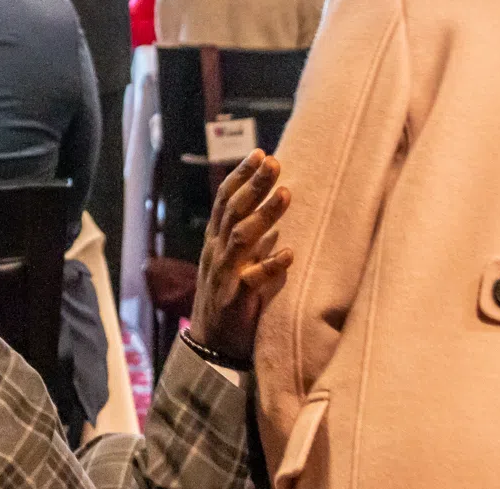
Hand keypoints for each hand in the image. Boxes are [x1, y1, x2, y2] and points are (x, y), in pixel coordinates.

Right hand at [188, 149, 292, 364]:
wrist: (211, 347)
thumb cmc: (228, 301)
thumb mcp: (233, 262)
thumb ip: (247, 237)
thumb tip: (269, 208)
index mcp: (215, 241)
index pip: (225, 199)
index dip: (241, 175)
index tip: (260, 153)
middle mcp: (216, 252)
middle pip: (233, 210)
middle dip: (253, 184)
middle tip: (273, 162)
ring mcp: (224, 274)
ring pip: (241, 237)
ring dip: (264, 215)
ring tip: (286, 194)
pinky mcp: (234, 300)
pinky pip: (252, 280)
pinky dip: (270, 266)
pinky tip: (288, 254)